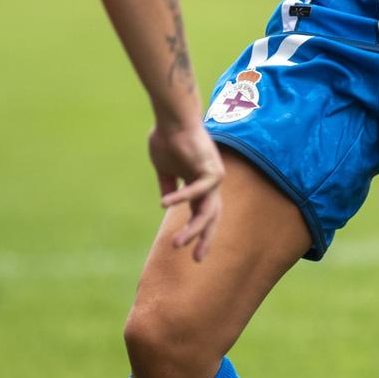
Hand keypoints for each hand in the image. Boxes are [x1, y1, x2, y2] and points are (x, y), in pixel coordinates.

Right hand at [148, 121, 223, 259]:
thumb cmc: (168, 139)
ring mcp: (214, 177)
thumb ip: (168, 185)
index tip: (188, 251)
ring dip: (193, 228)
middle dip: (204, 239)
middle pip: (211, 218)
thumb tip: (164, 203)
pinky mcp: (212, 169)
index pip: (202, 214)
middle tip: (196, 259)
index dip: (196, 232)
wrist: (173, 118)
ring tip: (177, 243)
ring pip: (208, 211)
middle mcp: (211, 184)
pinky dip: (181, 197)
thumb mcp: (165, 168)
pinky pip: (197, 190)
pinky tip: (164, 204)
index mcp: (200, 186)